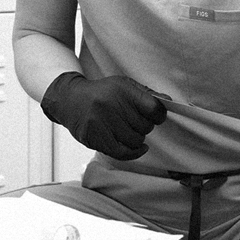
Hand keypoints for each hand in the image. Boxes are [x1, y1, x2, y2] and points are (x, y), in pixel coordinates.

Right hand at [40, 72, 167, 160]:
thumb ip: (146, 94)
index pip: (153, 108)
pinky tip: (139, 148)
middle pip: (145, 126)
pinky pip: (122, 152)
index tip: (156, 116)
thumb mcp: (123, 86)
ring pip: (135, 140)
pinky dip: (134, 153)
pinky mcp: (95, 137)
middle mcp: (111, 104)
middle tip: (135, 122)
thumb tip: (169, 102)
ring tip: (128, 130)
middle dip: (145, 126)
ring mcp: (102, 122)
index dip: (159, 115)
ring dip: (137, 139)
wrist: (70, 99)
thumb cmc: (102, 93)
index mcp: (122, 89)